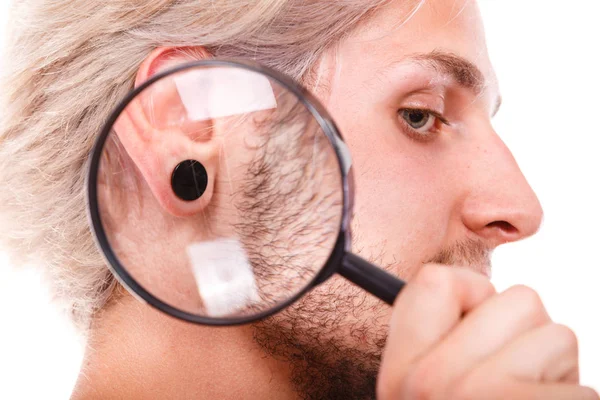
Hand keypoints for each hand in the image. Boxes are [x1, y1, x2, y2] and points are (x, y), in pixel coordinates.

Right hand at [377, 264, 598, 399]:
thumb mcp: (417, 390)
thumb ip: (432, 338)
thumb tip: (473, 290)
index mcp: (402, 369)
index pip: (436, 280)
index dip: (472, 294)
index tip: (475, 330)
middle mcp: (430, 382)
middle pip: (519, 300)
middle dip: (528, 338)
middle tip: (510, 384)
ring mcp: (483, 398)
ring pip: (557, 336)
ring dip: (555, 374)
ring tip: (529, 399)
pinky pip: (582, 389)